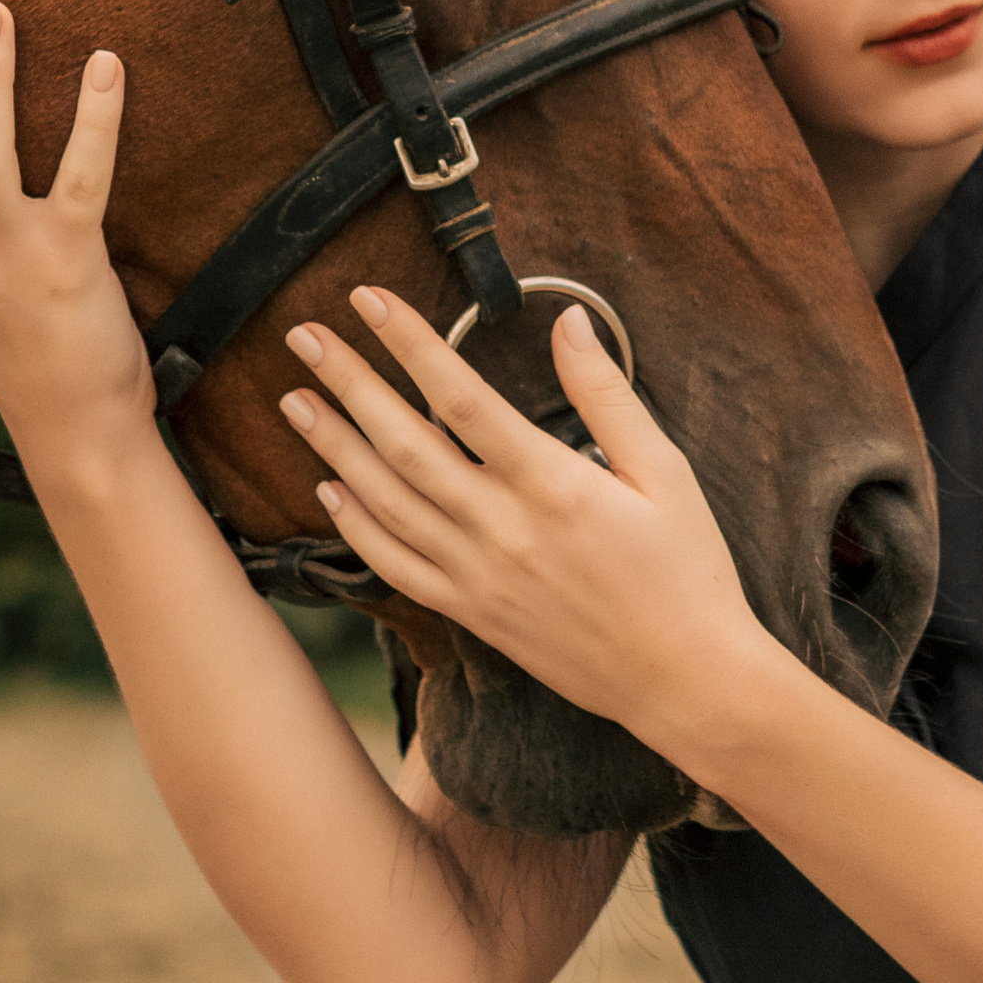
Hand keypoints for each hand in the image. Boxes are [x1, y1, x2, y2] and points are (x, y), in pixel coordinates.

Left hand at [279, 284, 782, 754]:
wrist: (685, 682)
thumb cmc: (688, 573)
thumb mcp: (665, 472)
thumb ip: (608, 394)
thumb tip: (571, 321)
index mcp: (553, 485)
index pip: (460, 397)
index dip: (408, 343)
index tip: (369, 300)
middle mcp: (504, 530)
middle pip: (404, 444)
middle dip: (349, 383)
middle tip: (304, 337)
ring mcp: (480, 577)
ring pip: (387, 503)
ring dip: (335, 448)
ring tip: (295, 401)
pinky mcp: (473, 614)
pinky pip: (397, 568)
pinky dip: (357, 527)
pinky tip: (331, 490)